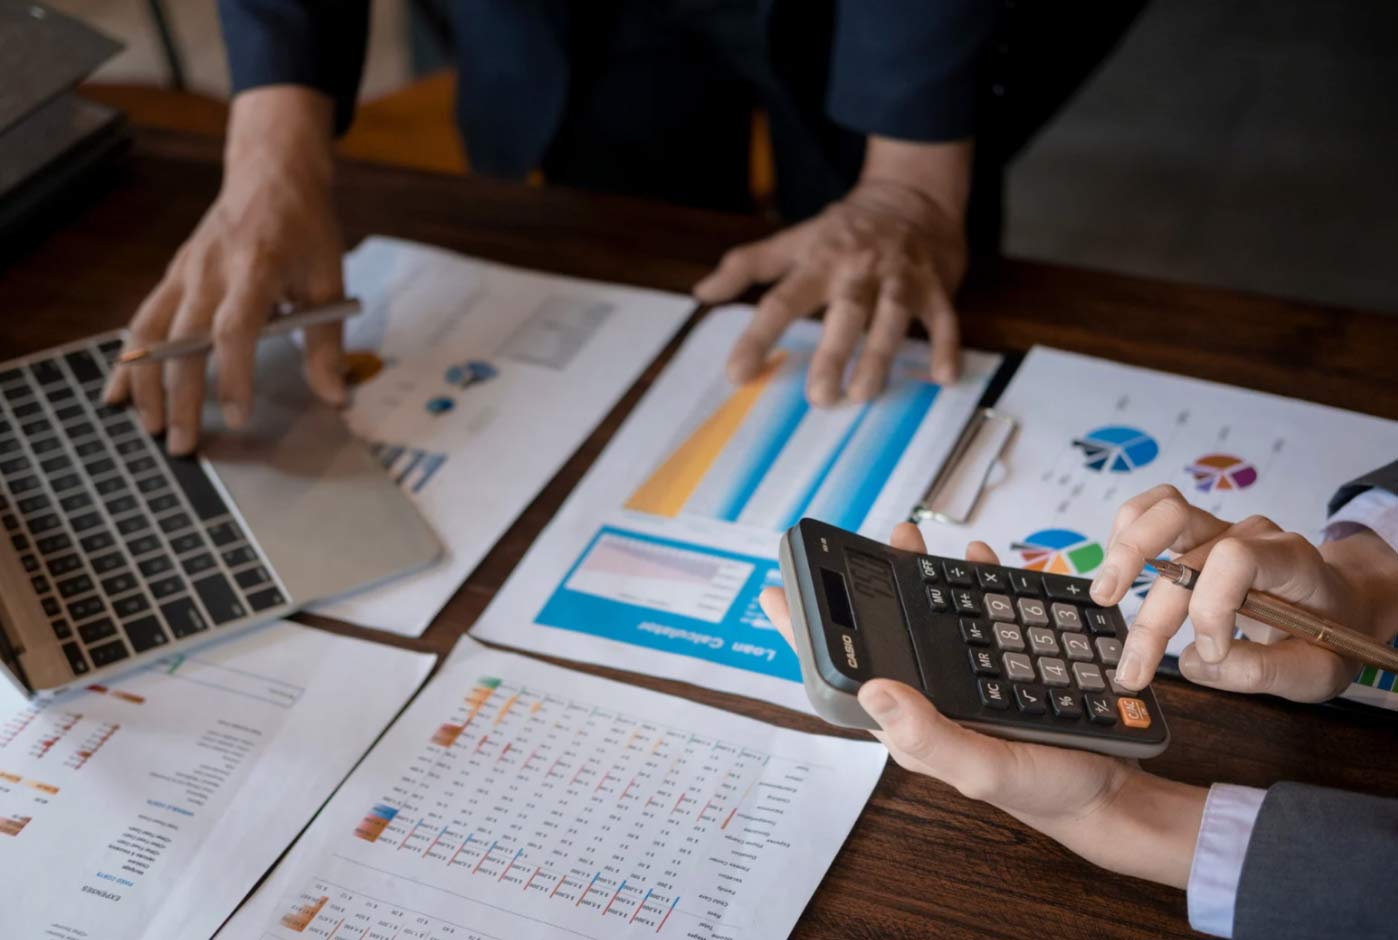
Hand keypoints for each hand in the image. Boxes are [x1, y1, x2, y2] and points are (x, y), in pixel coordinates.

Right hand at [103, 87, 346, 454]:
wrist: (271, 174)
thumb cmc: (306, 230)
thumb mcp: (330, 281)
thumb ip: (328, 343)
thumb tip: (335, 398)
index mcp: (258, 267)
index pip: (236, 329)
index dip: (234, 375)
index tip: (237, 417)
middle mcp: (211, 270)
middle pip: (184, 341)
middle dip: (180, 397)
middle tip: (184, 445)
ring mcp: (185, 271)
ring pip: (151, 333)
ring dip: (146, 384)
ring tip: (152, 428)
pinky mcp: (173, 276)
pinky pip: (141, 321)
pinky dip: (128, 359)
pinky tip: (119, 394)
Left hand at [693, 138, 969, 404]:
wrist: (913, 194)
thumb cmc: (845, 229)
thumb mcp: (794, 240)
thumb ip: (746, 266)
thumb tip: (702, 292)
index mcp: (818, 261)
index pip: (781, 300)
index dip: (757, 336)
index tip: (737, 373)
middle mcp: (859, 269)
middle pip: (845, 311)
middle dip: (833, 353)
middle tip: (818, 396)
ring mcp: (901, 277)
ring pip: (893, 316)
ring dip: (880, 355)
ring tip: (864, 394)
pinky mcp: (936, 286)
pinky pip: (945, 318)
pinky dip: (947, 346)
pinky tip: (944, 378)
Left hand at [759, 522, 1203, 889]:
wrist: (1107, 795)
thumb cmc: (1042, 790)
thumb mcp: (983, 767)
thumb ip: (928, 733)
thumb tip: (870, 686)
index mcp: (909, 723)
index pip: (842, 675)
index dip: (805, 635)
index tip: (773, 593)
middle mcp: (929, 698)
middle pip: (881, 633)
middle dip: (864, 587)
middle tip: (861, 543)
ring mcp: (962, 680)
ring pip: (927, 617)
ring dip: (917, 574)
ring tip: (911, 538)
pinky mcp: (999, 667)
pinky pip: (975, 616)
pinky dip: (973, 582)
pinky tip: (977, 559)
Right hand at [1090, 485, 1397, 700]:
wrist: (1340, 603)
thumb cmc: (1328, 635)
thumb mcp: (1317, 671)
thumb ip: (1261, 672)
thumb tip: (1193, 661)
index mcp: (1290, 562)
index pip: (1236, 559)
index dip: (1212, 607)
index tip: (1212, 651)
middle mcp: (1251, 535)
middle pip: (1187, 555)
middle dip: (1154, 616)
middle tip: (1132, 667)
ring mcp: (1221, 528)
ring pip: (1163, 511)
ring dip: (1126, 552)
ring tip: (1104, 595)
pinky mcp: (1195, 534)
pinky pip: (1152, 510)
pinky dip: (1126, 536)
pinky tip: (1114, 574)